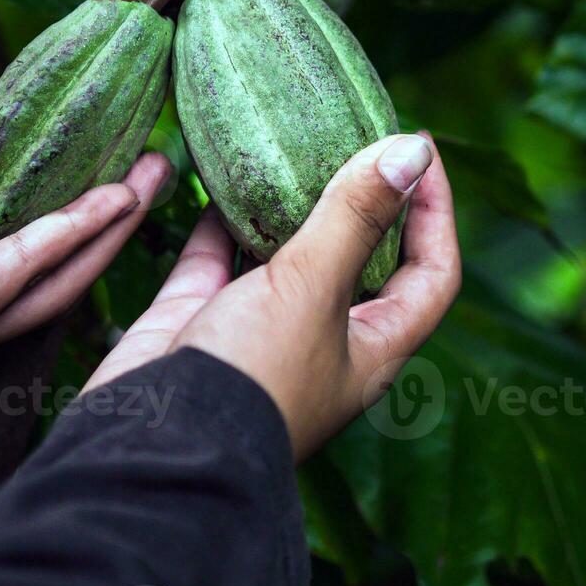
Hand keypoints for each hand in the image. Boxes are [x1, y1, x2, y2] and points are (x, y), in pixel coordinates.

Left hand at [0, 66, 171, 414]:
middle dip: (105, 209)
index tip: (96, 147)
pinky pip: (28, 271)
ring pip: (55, 270)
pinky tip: (117, 199)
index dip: (55, 191)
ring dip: (110, 223)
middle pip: (46, 252)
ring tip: (156, 173)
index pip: (5, 227)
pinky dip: (77, 236)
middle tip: (152, 158)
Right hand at [85, 132, 460, 459]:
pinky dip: (219, 219)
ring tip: (291, 144)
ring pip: (284, 254)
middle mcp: (322, 340)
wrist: (150, 451)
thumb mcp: (314, 289)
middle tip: (354, 134)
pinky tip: (218, 175)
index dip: (436, 211)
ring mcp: (259, 332)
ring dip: (288, 204)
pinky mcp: (199, 321)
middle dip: (362, 198)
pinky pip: (215, 258)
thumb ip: (357, 217)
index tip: (420, 150)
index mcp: (373, 348)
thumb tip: (412, 150)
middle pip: (360, 258)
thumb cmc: (252, 379)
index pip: (432, 273)